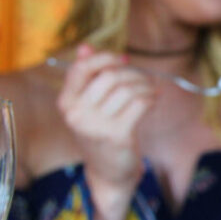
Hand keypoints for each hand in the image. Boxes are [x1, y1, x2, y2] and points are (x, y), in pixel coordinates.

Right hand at [56, 44, 155, 219]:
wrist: (108, 173)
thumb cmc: (101, 134)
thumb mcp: (88, 107)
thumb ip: (87, 78)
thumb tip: (85, 46)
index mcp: (66, 103)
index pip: (81, 68)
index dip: (105, 58)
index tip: (124, 59)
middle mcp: (77, 114)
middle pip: (109, 76)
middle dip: (133, 73)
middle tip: (145, 79)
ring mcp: (96, 126)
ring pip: (127, 89)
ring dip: (145, 86)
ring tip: (151, 90)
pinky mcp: (117, 135)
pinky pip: (139, 104)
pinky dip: (150, 98)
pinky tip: (153, 100)